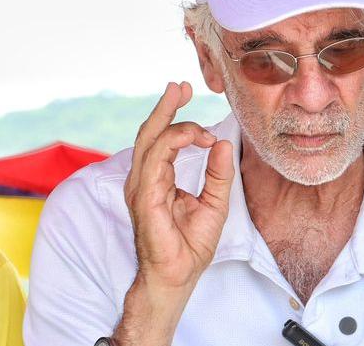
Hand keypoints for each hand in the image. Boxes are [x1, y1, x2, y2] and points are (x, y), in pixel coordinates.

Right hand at [114, 82, 233, 345]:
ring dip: (173, 120)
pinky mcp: (145, 197)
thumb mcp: (215, 203)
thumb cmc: (190, 246)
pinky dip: (175, 143)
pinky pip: (156, 160)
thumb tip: (222, 143)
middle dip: (165, 107)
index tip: (187, 95)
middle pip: (149, 133)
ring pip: (150, 141)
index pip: (161, 139)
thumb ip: (217, 173)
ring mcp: (141, 188)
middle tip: (180, 85)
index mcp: (157, 179)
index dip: (173, 115)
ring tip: (189, 104)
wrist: (177, 277)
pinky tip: (196, 136)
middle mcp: (144, 180)